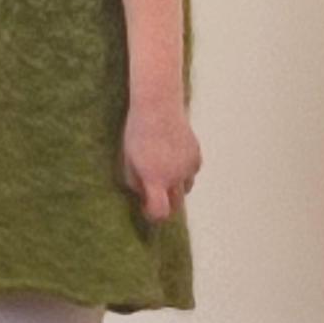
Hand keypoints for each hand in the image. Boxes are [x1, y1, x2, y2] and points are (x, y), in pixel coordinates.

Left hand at [122, 98, 200, 222]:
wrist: (157, 106)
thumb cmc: (137, 133)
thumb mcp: (127, 160)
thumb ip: (134, 182)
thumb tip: (143, 195)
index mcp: (156, 179)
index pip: (160, 212)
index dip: (153, 216)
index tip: (146, 208)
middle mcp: (175, 176)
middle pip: (176, 205)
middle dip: (166, 205)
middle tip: (154, 195)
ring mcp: (189, 166)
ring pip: (186, 188)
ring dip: (176, 187)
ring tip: (164, 170)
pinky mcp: (197, 156)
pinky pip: (192, 172)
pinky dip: (184, 171)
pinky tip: (174, 157)